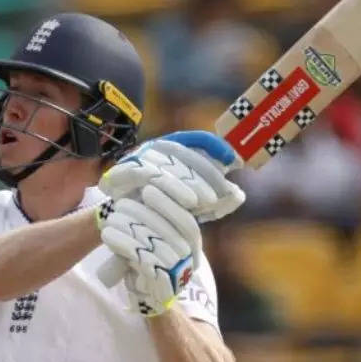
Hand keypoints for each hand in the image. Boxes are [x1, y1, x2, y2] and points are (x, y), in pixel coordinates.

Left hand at [96, 197, 200, 315]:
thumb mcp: (157, 233)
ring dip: (129, 228)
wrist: (150, 294)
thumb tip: (147, 186)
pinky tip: (107, 234)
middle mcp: (189, 257)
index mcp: (192, 242)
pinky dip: (123, 244)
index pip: (187, 221)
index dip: (169, 204)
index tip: (148, 189)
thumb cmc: (150, 256)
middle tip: (122, 204)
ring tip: (110, 218)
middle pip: (169, 232)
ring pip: (152, 245)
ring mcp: (177, 272)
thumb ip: (157, 214)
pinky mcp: (160, 285)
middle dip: (143, 214)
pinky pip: (140, 260)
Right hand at [100, 131, 245, 222]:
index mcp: (172, 148)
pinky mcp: (121, 172)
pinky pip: (147, 174)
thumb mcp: (195, 204)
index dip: (214, 146)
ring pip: (165, 163)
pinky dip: (169, 186)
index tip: (234, 161)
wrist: (126, 221)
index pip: (196, 139)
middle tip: (222, 193)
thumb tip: (238, 195)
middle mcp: (153, 148)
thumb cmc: (165, 207)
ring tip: (207, 201)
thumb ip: (217, 199)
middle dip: (205, 172)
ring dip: (189, 181)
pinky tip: (187, 201)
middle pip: (181, 152)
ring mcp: (136, 158)